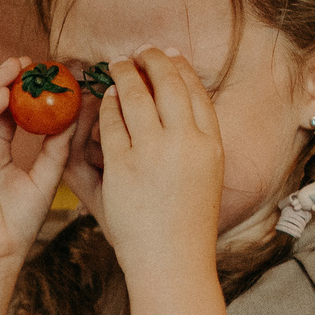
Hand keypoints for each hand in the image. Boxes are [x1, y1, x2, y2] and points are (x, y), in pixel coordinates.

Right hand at [0, 57, 73, 267]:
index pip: (2, 112)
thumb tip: (76, 116)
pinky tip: (2, 96)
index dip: (19, 89)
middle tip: (25, 60)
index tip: (40, 71)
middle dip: (2, 79)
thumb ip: (56, 148)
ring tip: (13, 68)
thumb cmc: (17, 226)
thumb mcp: (45, 178)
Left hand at [93, 48, 224, 263]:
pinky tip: (102, 99)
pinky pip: (111, 121)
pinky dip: (105, 105)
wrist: (172, 261)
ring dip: (125, 75)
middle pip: (170, 83)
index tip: (170, 55)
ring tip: (117, 66)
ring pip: (137, 96)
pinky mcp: (124, 165)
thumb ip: (195, 144)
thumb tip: (179, 113)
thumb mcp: (203, 177)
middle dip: (153, 60)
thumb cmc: (185, 225)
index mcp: (211, 144)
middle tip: (140, 52)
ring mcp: (155, 152)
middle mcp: (187, 142)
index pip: (197, 92)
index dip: (182, 68)